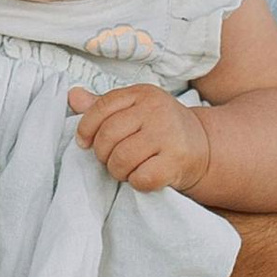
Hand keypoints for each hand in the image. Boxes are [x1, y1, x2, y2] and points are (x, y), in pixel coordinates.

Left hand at [67, 83, 211, 193]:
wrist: (204, 147)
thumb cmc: (160, 129)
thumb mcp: (135, 110)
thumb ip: (103, 106)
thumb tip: (72, 96)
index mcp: (142, 94)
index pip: (102, 107)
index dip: (86, 128)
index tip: (84, 143)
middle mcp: (156, 110)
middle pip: (108, 135)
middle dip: (103, 154)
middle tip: (111, 159)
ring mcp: (168, 135)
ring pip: (121, 159)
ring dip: (117, 171)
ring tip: (127, 169)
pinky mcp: (177, 161)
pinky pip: (141, 178)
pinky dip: (136, 182)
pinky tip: (144, 176)